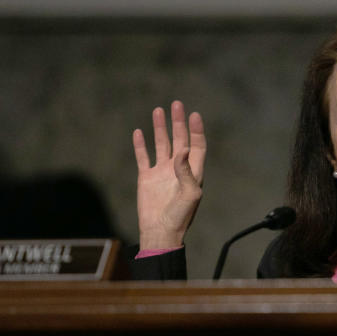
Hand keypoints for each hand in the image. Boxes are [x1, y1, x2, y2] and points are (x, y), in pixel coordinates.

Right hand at [132, 101, 205, 248]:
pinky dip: (141, 145)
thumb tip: (184, 149)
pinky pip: (143, 157)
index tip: (194, 114)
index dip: (196, 130)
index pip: (197, 146)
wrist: (159, 231)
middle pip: (179, 140)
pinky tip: (139, 132)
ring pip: (161, 144)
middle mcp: (178, 169)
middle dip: (178, 123)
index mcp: (193, 172)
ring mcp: (161, 172)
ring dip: (160, 128)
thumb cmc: (179, 217)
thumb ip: (187, 171)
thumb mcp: (189, 195)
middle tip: (176, 104)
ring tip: (158, 110)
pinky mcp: (146, 178)